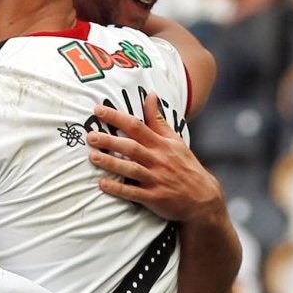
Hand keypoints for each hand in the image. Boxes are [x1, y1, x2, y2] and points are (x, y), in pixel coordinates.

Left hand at [89, 95, 223, 225]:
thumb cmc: (185, 165)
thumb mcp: (175, 140)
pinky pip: (133, 193)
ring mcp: (157, 179)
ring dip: (112, 163)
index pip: (137, 126)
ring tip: (93, 157)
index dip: (116, 117)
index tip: (98, 110)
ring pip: (131, 169)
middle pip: (132, 147)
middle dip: (110, 141)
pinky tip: (102, 184)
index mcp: (162, 144)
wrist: (202, 197)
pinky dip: (118, 189)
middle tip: (90, 136)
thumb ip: (158, 119)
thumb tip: (150, 95)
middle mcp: (159, 160)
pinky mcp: (154, 198)